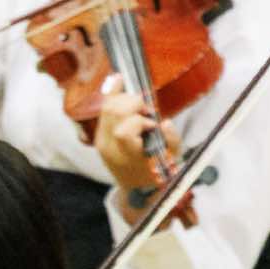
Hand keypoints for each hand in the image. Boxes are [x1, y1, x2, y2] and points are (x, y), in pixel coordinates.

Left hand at [85, 74, 184, 210]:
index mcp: (127, 156)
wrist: (136, 188)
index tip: (152, 123)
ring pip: (107, 108)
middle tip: (147, 110)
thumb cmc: (156, 171)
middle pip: (114, 112)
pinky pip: (103, 110)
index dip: (139, 121)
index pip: (124, 131)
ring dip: (125, 99)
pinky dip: (112, 94)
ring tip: (139, 106)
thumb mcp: (171, 159)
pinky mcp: (99, 136)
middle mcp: (110, 148)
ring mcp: (101, 141)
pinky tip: (119, 80)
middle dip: (134, 103)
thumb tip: (165, 123)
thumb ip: (171, 141)